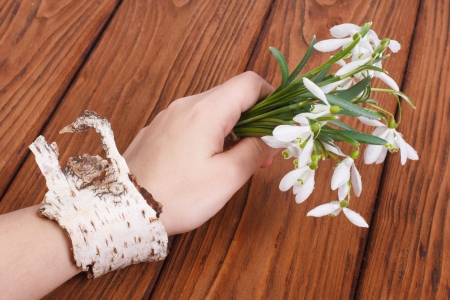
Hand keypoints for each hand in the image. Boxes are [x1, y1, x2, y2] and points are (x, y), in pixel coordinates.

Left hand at [123, 72, 279, 234]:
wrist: (123, 210)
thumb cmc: (177, 196)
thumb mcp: (226, 177)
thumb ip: (256, 151)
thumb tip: (274, 137)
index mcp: (206, 111)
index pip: (249, 83)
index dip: (272, 98)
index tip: (280, 124)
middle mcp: (186, 105)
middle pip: (231, 96)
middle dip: (254, 120)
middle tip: (262, 154)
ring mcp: (169, 116)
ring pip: (213, 110)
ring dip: (233, 129)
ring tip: (237, 162)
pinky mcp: (159, 129)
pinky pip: (193, 121)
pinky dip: (211, 134)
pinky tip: (209, 161)